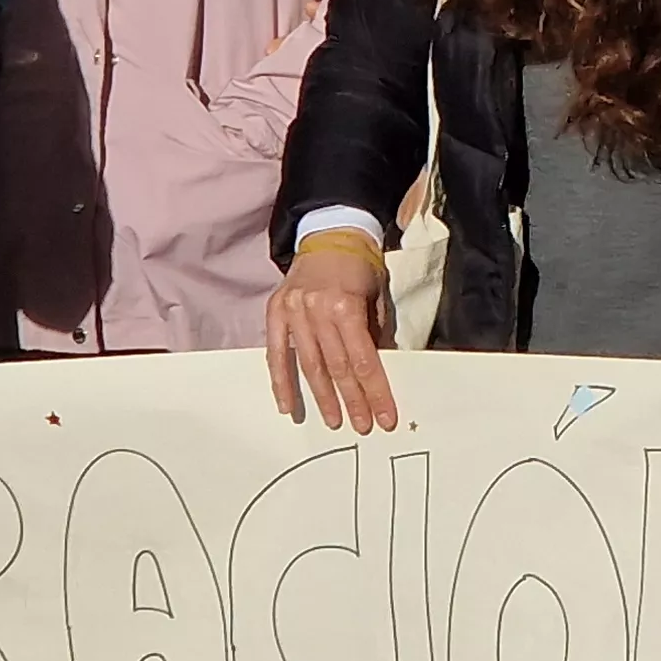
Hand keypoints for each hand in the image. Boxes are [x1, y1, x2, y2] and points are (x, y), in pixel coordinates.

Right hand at [266, 243, 398, 431]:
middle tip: (363, 426)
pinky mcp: (276, 312)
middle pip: (337, 367)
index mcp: (346, 306)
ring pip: (309, 365)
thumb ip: (375, 334)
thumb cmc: (360, 267)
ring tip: (335, 421)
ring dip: (322, 398)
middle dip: (352, 400)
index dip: (375, 391)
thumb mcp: (376, 297)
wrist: (330, 234)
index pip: (363, 360)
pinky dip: (281, 382)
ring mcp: (293, 312)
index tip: (385, 417)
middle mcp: (317, 310)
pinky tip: (289, 407)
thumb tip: (378, 373)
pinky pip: (276, 354)